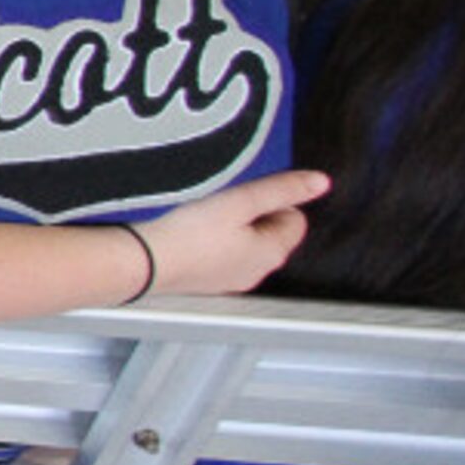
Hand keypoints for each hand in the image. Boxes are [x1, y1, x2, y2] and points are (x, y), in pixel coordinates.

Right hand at [132, 168, 329, 299]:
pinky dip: (210, 245)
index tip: (245, 195)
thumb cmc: (189, 235)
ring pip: (244, 246)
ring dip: (230, 230)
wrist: (144, 263)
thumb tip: (319, 182)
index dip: (273, 200)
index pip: (295, 219)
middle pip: (269, 234)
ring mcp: (231, 280)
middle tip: (223, 205)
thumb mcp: (241, 201)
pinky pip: (220, 257)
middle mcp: (257, 272)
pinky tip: (191, 237)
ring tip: (204, 220)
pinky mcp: (206, 282)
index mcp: (272, 253)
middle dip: (251, 216)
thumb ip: (281, 189)